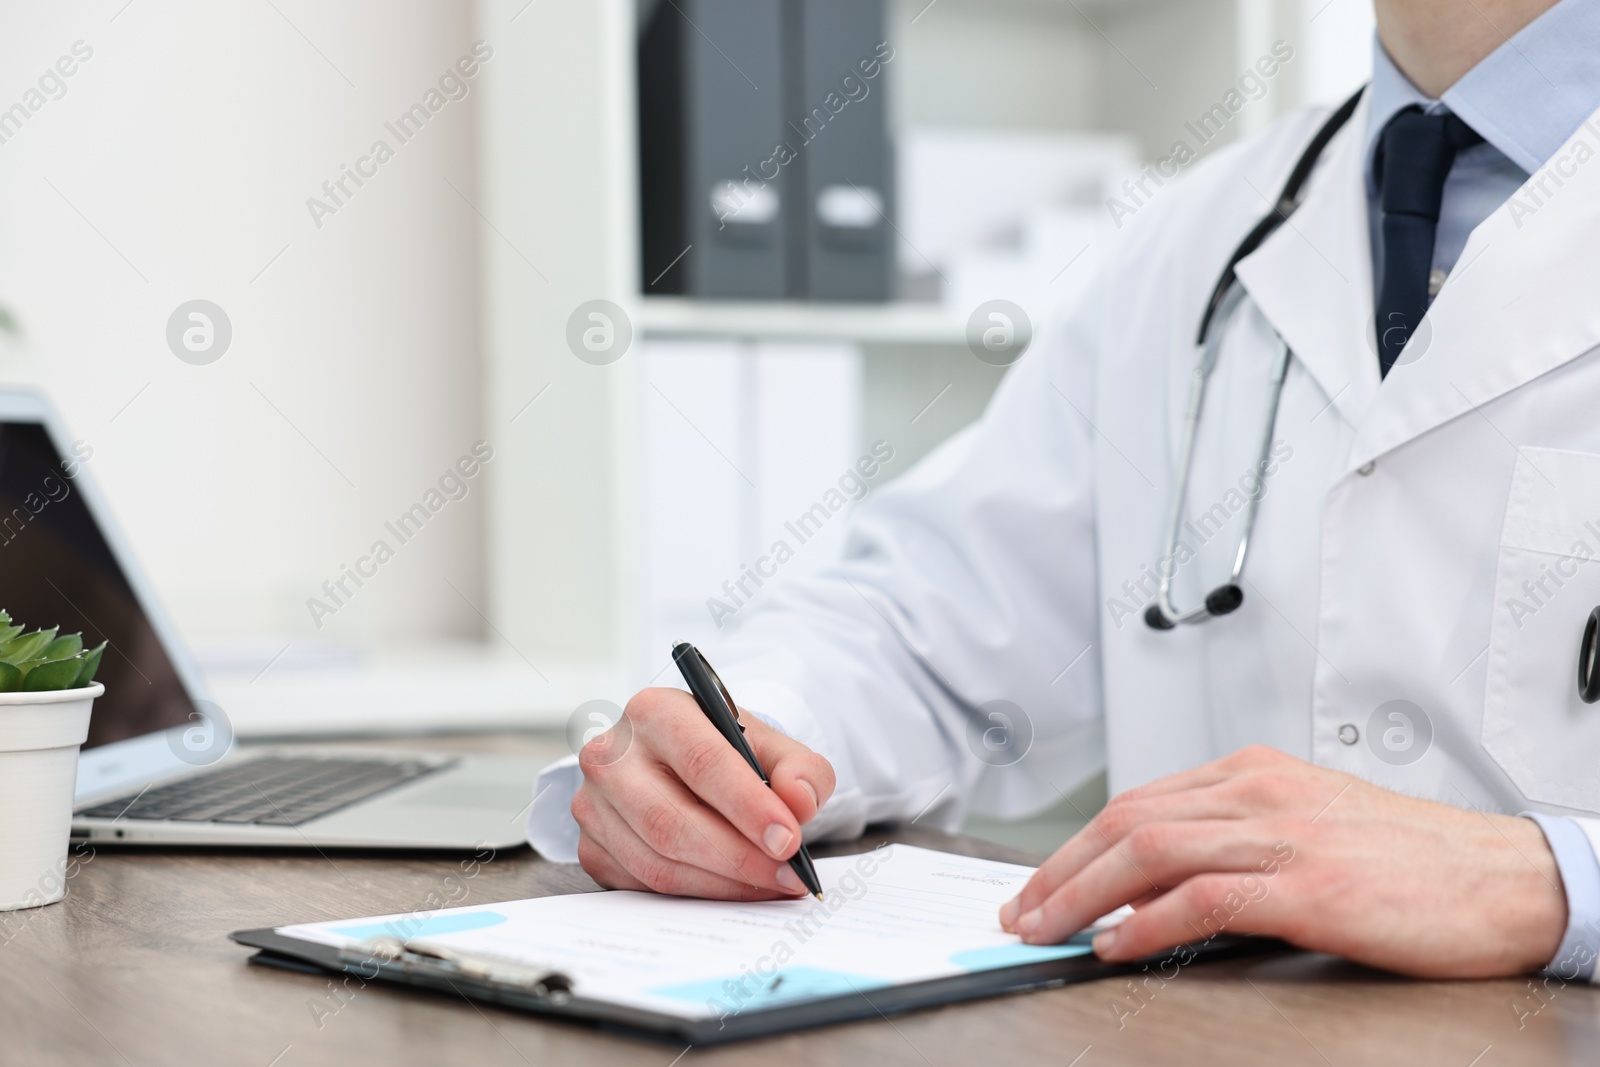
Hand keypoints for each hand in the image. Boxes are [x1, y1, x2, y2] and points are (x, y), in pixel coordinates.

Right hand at [572, 687, 835, 899]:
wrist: (679, 763)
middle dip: (738, 856)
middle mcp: (611, 754)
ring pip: (657, 862)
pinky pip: (644, 885)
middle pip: (671, 821)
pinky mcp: (591, 847)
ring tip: (770, 884)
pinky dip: (696, 894)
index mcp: (654, 711)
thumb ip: (799, 768)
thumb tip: (800, 802)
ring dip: (721, 883)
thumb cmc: (723, 750)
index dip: (747, 806)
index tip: (788, 840)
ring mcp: (592, 804)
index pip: (701, 761)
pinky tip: (733, 888)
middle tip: (787, 875)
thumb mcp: (769, 744)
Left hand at [998, 746, 1566, 977]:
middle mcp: (1259, 792)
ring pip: (1150, 851)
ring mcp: (1283, 835)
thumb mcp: (1305, 828)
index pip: (1139, 801)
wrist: (1506, 879)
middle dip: (1060, 869)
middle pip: (1128, 820)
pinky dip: (1145, 922)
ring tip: (1045, 930)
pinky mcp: (1309, 886)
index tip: (1042, 882)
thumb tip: (1150, 885)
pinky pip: (1203, 898)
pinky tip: (1115, 945)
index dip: (1077, 846)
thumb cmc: (1411, 860)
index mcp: (1254, 773)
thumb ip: (1230, 843)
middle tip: (1021, 910)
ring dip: (1081, 895)